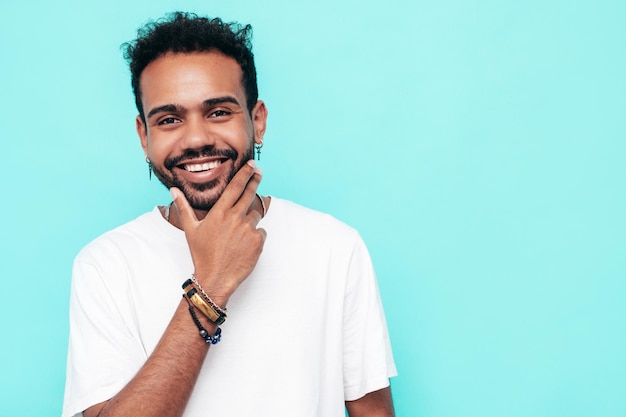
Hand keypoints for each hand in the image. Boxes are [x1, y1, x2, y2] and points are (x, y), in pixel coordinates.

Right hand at [170, 160, 265, 305]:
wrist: (215, 278)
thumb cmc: (202, 254)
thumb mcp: (191, 229)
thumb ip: (183, 206)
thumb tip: (173, 190)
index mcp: (219, 212)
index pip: (235, 186)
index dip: (245, 173)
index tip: (252, 164)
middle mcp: (235, 218)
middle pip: (249, 193)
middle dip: (255, 180)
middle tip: (259, 172)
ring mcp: (248, 229)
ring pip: (255, 216)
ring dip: (250, 220)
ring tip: (237, 235)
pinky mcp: (258, 241)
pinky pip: (261, 232)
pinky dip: (254, 236)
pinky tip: (242, 247)